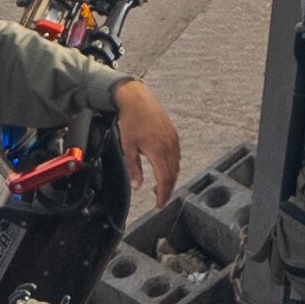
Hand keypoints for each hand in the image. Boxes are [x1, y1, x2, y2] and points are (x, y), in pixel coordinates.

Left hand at [112, 78, 183, 211]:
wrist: (137, 99)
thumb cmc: (132, 120)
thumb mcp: (128, 147)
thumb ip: (133, 168)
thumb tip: (137, 186)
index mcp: (158, 150)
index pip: (164, 179)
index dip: (163, 194)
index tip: (160, 204)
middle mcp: (169, 146)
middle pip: (172, 175)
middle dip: (167, 189)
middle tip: (160, 199)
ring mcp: (173, 140)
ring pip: (176, 166)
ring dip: (169, 179)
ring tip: (160, 187)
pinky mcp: (173, 135)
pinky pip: (176, 156)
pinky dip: (172, 167)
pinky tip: (164, 169)